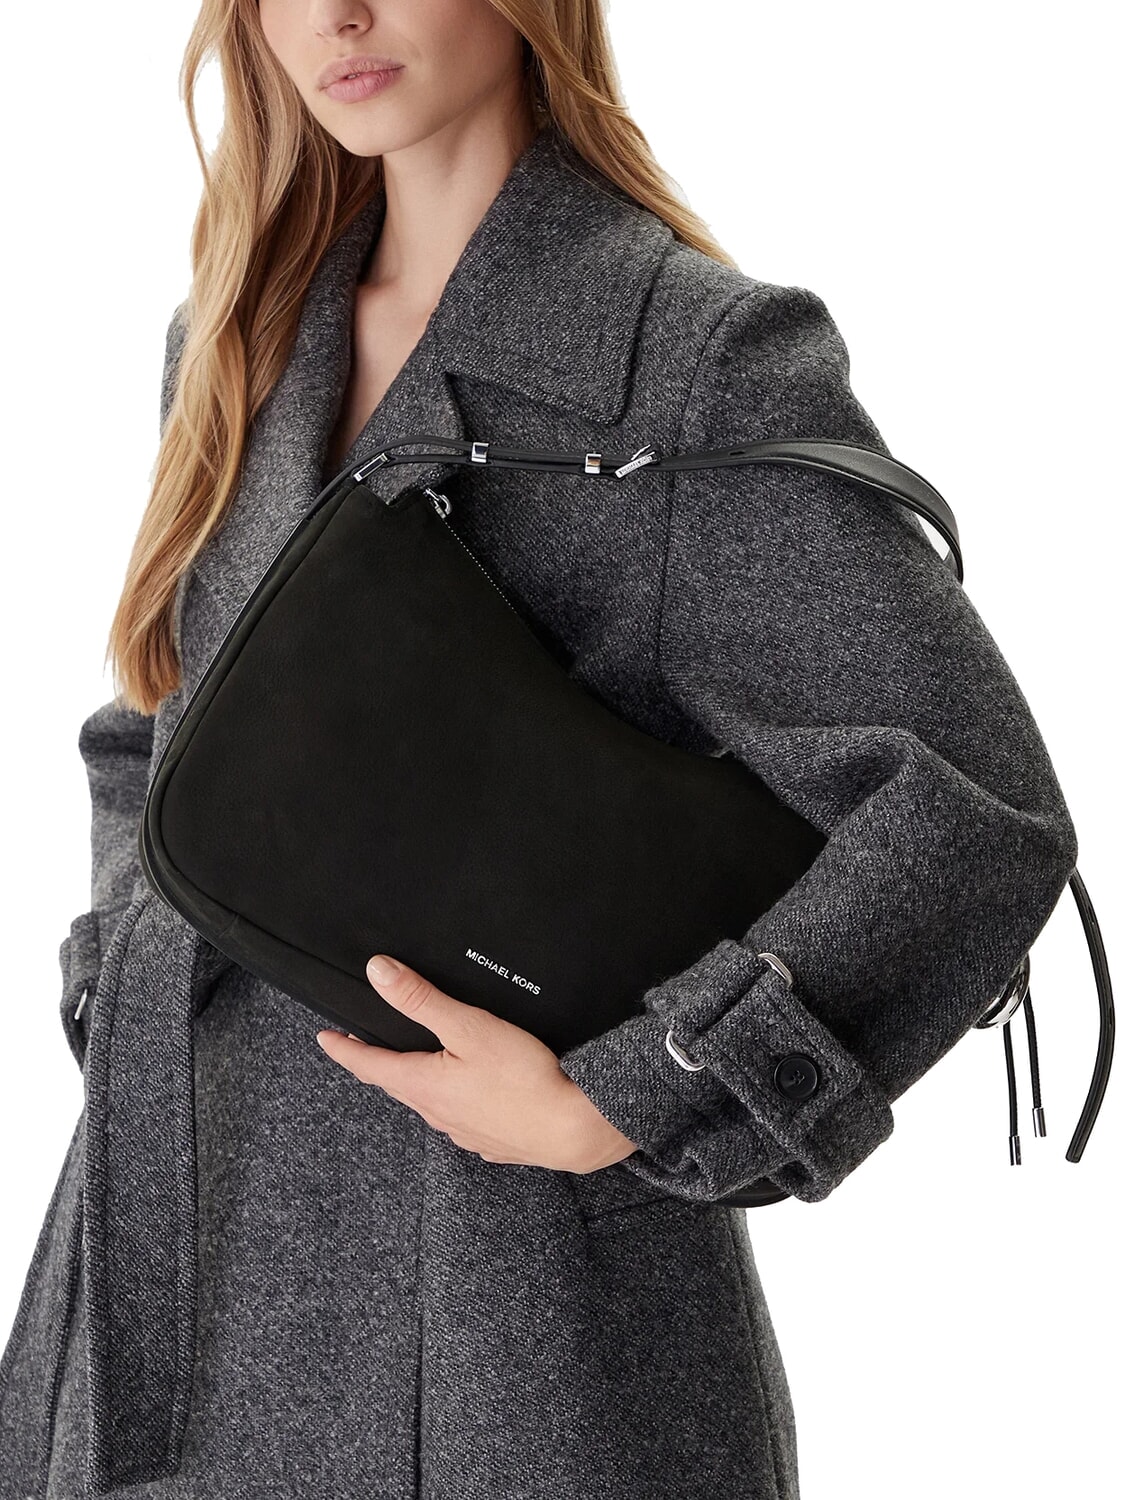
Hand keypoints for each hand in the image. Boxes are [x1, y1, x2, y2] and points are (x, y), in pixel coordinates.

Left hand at [315, 953, 639, 1173]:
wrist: (575, 1128)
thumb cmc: (524, 1078)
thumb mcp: (469, 1027)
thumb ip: (421, 1000)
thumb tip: (378, 973)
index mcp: (424, 1084)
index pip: (370, 1066)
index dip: (344, 1050)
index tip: (325, 1039)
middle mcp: (437, 1113)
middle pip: (397, 1085)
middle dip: (378, 1066)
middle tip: (363, 1050)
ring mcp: (464, 1131)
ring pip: (428, 1104)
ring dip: (414, 1084)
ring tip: (413, 1068)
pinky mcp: (491, 1140)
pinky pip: (458, 1119)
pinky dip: (450, 1103)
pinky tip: (464, 1096)